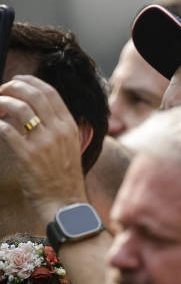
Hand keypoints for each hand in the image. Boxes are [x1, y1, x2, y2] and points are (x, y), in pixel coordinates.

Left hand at [0, 75, 88, 220]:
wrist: (65, 202)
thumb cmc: (64, 177)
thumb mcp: (69, 146)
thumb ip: (57, 127)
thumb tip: (35, 111)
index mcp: (70, 126)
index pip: (50, 92)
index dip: (29, 82)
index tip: (16, 81)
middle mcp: (58, 130)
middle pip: (33, 95)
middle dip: (12, 87)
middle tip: (1, 92)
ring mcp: (43, 142)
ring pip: (18, 108)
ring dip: (1, 103)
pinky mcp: (27, 155)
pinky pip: (5, 130)